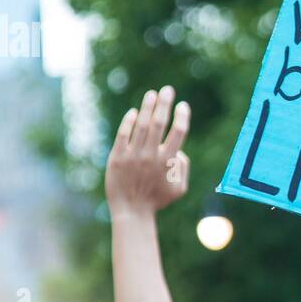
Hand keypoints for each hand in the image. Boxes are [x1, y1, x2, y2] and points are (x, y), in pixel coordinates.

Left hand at [105, 86, 190, 218]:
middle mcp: (150, 155)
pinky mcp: (117, 157)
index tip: (183, 106)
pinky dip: (129, 122)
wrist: (131, 211)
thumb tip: (179, 150)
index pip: (178, 132)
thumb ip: (184, 168)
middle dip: (164, 103)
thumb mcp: (180, 189)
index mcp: (168, 162)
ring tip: (152, 94)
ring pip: (141, 125)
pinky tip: (134, 112)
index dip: (182, 116)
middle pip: (159, 123)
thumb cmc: (157, 200)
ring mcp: (133, 155)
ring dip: (147, 107)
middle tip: (167, 90)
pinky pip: (123, 134)